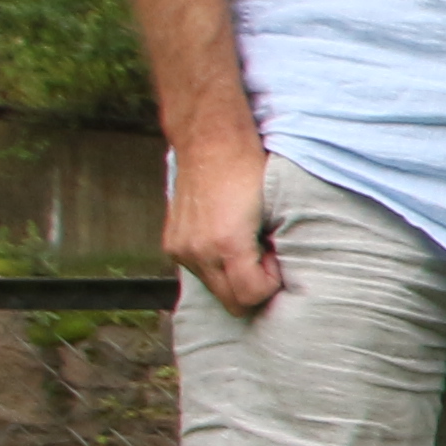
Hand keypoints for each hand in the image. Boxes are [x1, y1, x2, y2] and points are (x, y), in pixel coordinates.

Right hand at [163, 131, 281, 317]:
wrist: (210, 143)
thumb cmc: (249, 171)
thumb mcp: (273, 211)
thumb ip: (271, 249)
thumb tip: (274, 272)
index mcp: (226, 245)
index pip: (252, 297)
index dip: (270, 282)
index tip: (274, 256)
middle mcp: (197, 252)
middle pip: (231, 301)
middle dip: (252, 285)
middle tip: (263, 253)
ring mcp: (180, 250)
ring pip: (214, 289)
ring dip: (233, 276)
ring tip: (245, 243)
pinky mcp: (171, 244)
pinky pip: (199, 272)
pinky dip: (215, 265)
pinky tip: (225, 239)